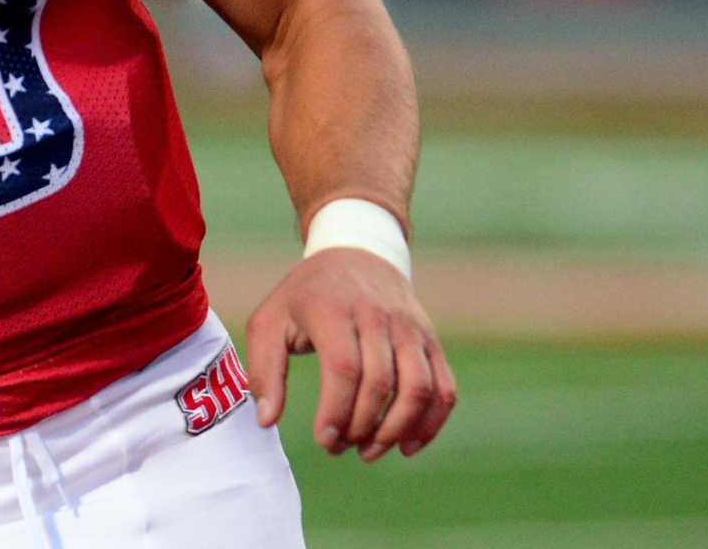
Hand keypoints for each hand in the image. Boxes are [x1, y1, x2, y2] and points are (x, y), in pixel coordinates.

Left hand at [244, 249, 457, 461]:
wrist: (356, 253)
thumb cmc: (305, 296)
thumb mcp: (269, 321)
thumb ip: (263, 370)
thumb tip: (265, 420)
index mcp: (333, 309)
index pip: (344, 368)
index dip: (336, 411)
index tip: (323, 440)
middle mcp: (377, 316)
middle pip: (380, 383)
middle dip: (360, 427)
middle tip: (338, 447)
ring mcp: (409, 328)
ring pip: (418, 388)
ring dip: (397, 430)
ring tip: (369, 452)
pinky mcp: (431, 341)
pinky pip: (444, 388)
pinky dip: (431, 423)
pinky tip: (407, 446)